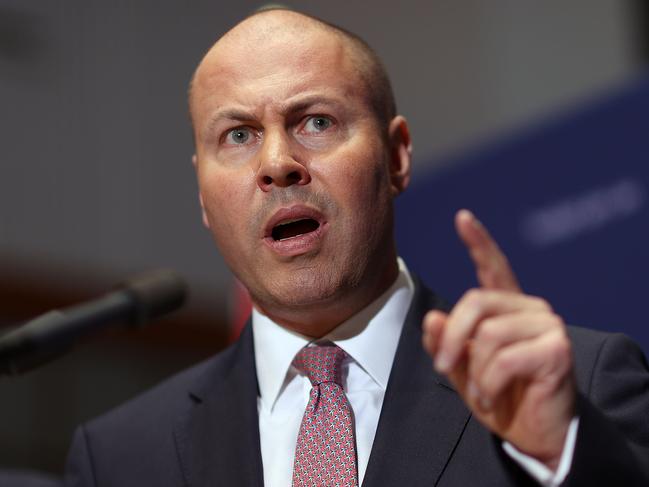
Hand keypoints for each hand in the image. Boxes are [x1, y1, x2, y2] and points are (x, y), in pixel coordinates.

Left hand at [422, 209, 575, 469]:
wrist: (533, 433)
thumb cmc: (499, 395)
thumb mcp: (462, 368)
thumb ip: (446, 342)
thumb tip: (434, 318)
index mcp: (507, 308)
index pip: (494, 267)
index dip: (479, 242)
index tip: (463, 217)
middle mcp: (530, 309)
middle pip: (476, 301)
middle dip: (451, 338)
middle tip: (442, 366)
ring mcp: (547, 326)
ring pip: (488, 333)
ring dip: (474, 370)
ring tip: (481, 390)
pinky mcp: (557, 349)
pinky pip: (504, 358)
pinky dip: (489, 382)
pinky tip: (492, 396)